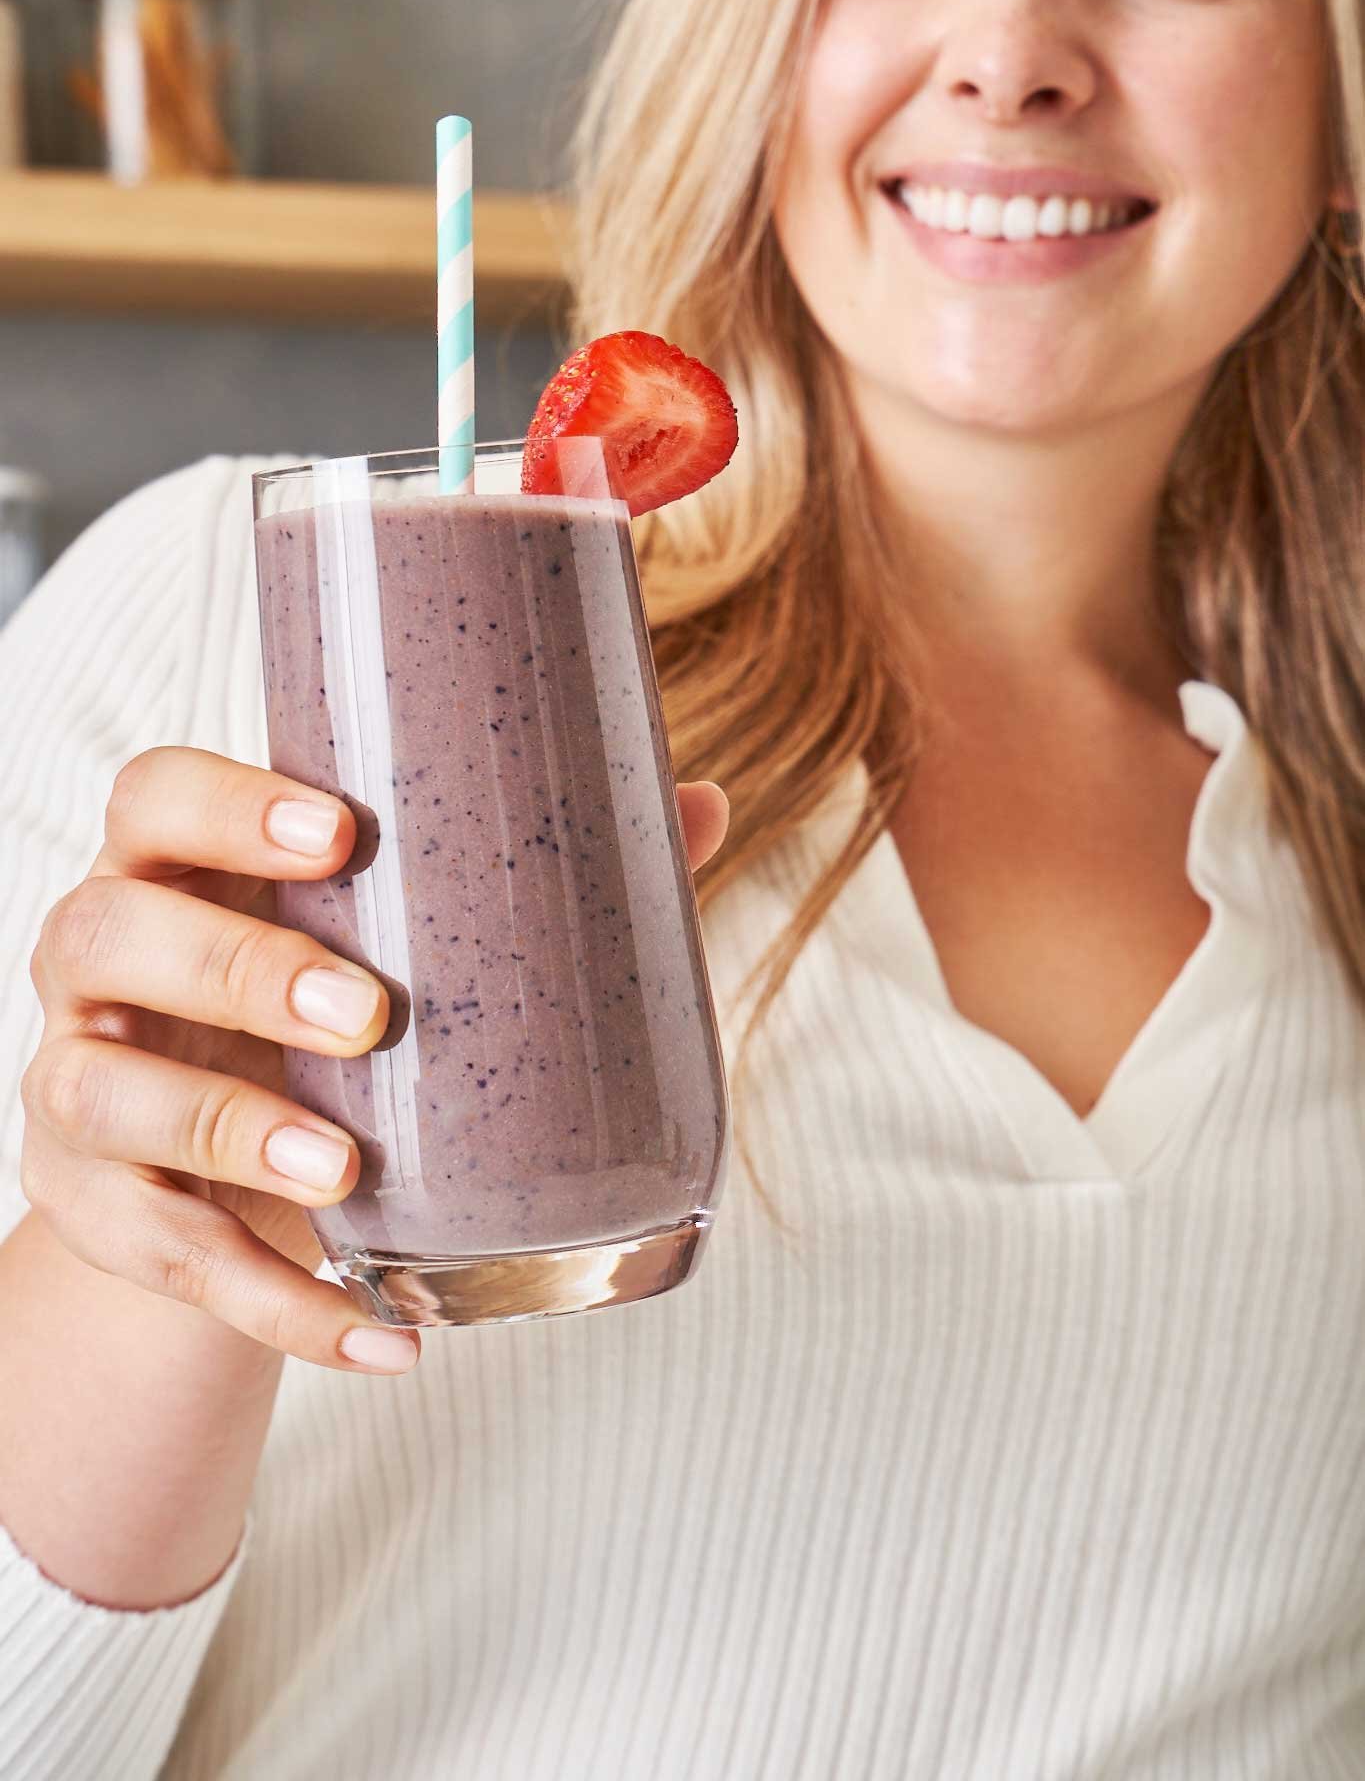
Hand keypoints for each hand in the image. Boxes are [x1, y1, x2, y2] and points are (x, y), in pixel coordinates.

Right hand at [20, 748, 728, 1374]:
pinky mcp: (93, 1210)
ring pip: (103, 1092)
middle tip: (366, 1013)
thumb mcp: (398, 940)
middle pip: (111, 934)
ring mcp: (80, 1087)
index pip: (154, 797)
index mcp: (179, 868)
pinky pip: (163, 1263)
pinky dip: (278, 1306)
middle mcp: (103, 963)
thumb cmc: (323, 1010)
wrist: (227, 1171)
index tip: (340, 835)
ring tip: (344, 1173)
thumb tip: (706, 803)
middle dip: (236, 971)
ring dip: (227, 1131)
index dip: (223, 805)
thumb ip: (532, 875)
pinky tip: (387, 1335)